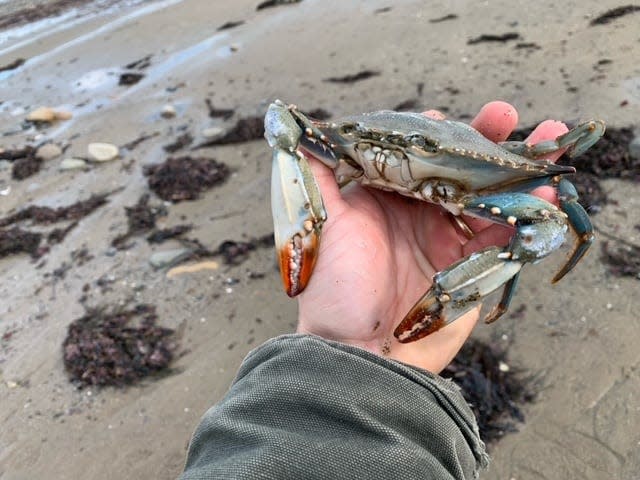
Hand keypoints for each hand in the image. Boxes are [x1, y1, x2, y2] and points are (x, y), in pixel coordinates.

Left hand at [296, 101, 568, 372]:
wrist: (357, 351)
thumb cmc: (333, 286)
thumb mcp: (318, 222)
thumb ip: (314, 175)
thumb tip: (300, 131)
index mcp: (383, 195)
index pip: (412, 151)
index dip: (430, 130)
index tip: (437, 117)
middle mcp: (416, 211)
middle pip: (457, 165)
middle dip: (482, 138)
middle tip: (504, 114)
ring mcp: (446, 237)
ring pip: (489, 192)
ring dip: (519, 166)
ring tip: (551, 137)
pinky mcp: (471, 266)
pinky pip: (505, 234)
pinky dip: (528, 212)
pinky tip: (548, 190)